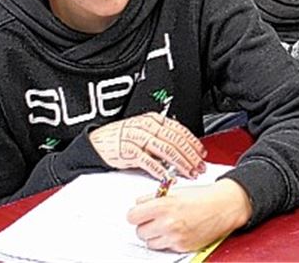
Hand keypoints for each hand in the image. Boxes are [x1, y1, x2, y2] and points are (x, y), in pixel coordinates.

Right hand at [89, 113, 205, 179]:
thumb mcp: (143, 129)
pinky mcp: (128, 152)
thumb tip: (182, 147)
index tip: (201, 153)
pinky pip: (149, 162)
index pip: (179, 130)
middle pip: (176, 141)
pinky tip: (168, 177)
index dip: (193, 142)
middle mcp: (147, 127)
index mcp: (153, 120)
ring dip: (180, 164)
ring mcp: (138, 139)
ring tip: (189, 173)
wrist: (96, 142)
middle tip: (199, 166)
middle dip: (190, 156)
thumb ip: (161, 135)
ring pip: (166, 151)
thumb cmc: (120, 137)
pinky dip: (160, 171)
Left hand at [127, 178, 251, 251]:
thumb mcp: (176, 191)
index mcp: (163, 206)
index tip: (141, 213)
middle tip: (157, 219)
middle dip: (146, 225)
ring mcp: (174, 237)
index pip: (131, 216)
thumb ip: (154, 198)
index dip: (137, 214)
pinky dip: (168, 241)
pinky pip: (164, 247)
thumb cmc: (204, 197)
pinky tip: (178, 231)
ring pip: (149, 242)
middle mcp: (167, 223)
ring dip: (155, 235)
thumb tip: (139, 205)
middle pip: (139, 231)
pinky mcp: (181, 247)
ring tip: (168, 226)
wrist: (225, 206)